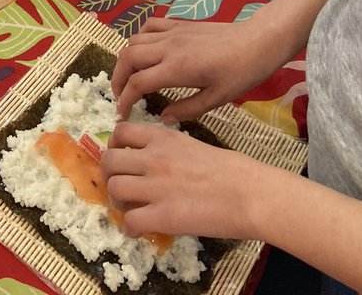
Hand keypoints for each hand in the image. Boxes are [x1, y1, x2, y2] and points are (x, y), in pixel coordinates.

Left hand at [102, 120, 268, 240]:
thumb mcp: (194, 146)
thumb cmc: (232, 171)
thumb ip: (168, 151)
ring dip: (118, 202)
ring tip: (131, 209)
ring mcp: (157, 186)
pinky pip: (129, 221)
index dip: (115, 146)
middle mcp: (154, 158)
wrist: (251, 194)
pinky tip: (141, 229)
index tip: (122, 159)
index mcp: (163, 138)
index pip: (120, 132)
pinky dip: (130, 228)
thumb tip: (151, 165)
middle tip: (122, 187)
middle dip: (110, 175)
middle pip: (109, 160)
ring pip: (114, 188)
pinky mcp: (164, 216)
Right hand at [112, 15, 285, 122]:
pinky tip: (145, 51)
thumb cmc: (241, 73)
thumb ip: (187, 109)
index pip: (138, 83)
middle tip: (120, 96)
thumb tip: (163, 118)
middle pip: (128, 58)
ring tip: (129, 76)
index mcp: (177, 69)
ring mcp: (172, 32)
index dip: (125, 99)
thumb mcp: (217, 99)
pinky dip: (139, 38)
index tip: (122, 113)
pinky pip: (149, 26)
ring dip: (126, 59)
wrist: (258, 41)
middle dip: (117, 78)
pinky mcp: (179, 24)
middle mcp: (168, 47)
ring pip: (134, 41)